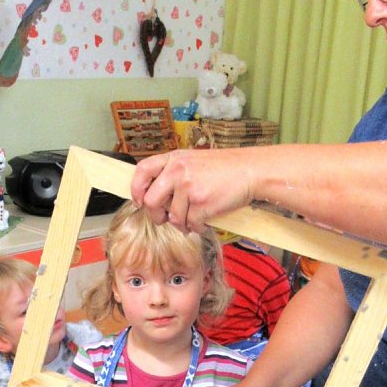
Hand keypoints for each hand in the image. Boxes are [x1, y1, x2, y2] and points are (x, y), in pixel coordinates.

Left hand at [130, 148, 254, 231]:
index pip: (142, 170)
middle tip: (164, 219)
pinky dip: (198, 227)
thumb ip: (174, 173)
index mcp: (174, 159)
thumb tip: (155, 195)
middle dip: (156, 215)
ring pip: (173, 217)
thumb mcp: (193, 161)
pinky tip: (205, 221)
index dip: (136, 188)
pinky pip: (191, 224)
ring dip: (183, 224)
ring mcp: (189, 188)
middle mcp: (178, 171)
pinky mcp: (202, 203)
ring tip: (194, 218)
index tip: (138, 200)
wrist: (250, 171)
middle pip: (151, 201)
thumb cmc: (225, 168)